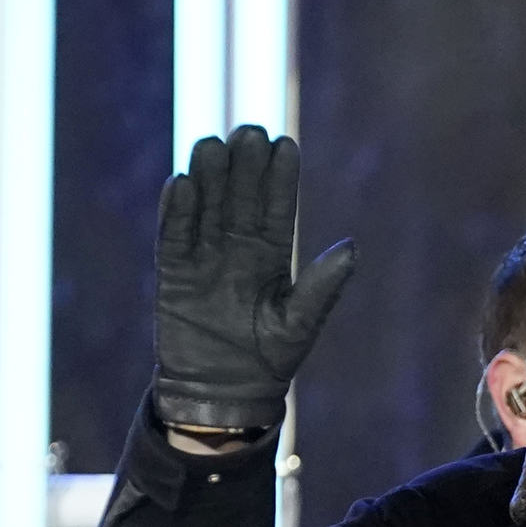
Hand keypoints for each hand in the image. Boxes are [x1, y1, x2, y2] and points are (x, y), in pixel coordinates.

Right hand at [150, 125, 357, 432]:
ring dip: (208, 176)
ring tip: (212, 146)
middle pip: (240, 195)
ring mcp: (204, 255)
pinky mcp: (173, 271)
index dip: (280, 177)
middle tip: (249, 132)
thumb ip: (322, 286)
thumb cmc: (269, 360)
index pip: (277, 205)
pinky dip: (175, 210)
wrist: (223, 394)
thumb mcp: (299, 324)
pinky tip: (180, 183)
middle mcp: (237, 245)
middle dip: (244, 165)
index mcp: (272, 252)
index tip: (286, 145)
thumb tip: (352, 247)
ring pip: (205, 205)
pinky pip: (173, 234)